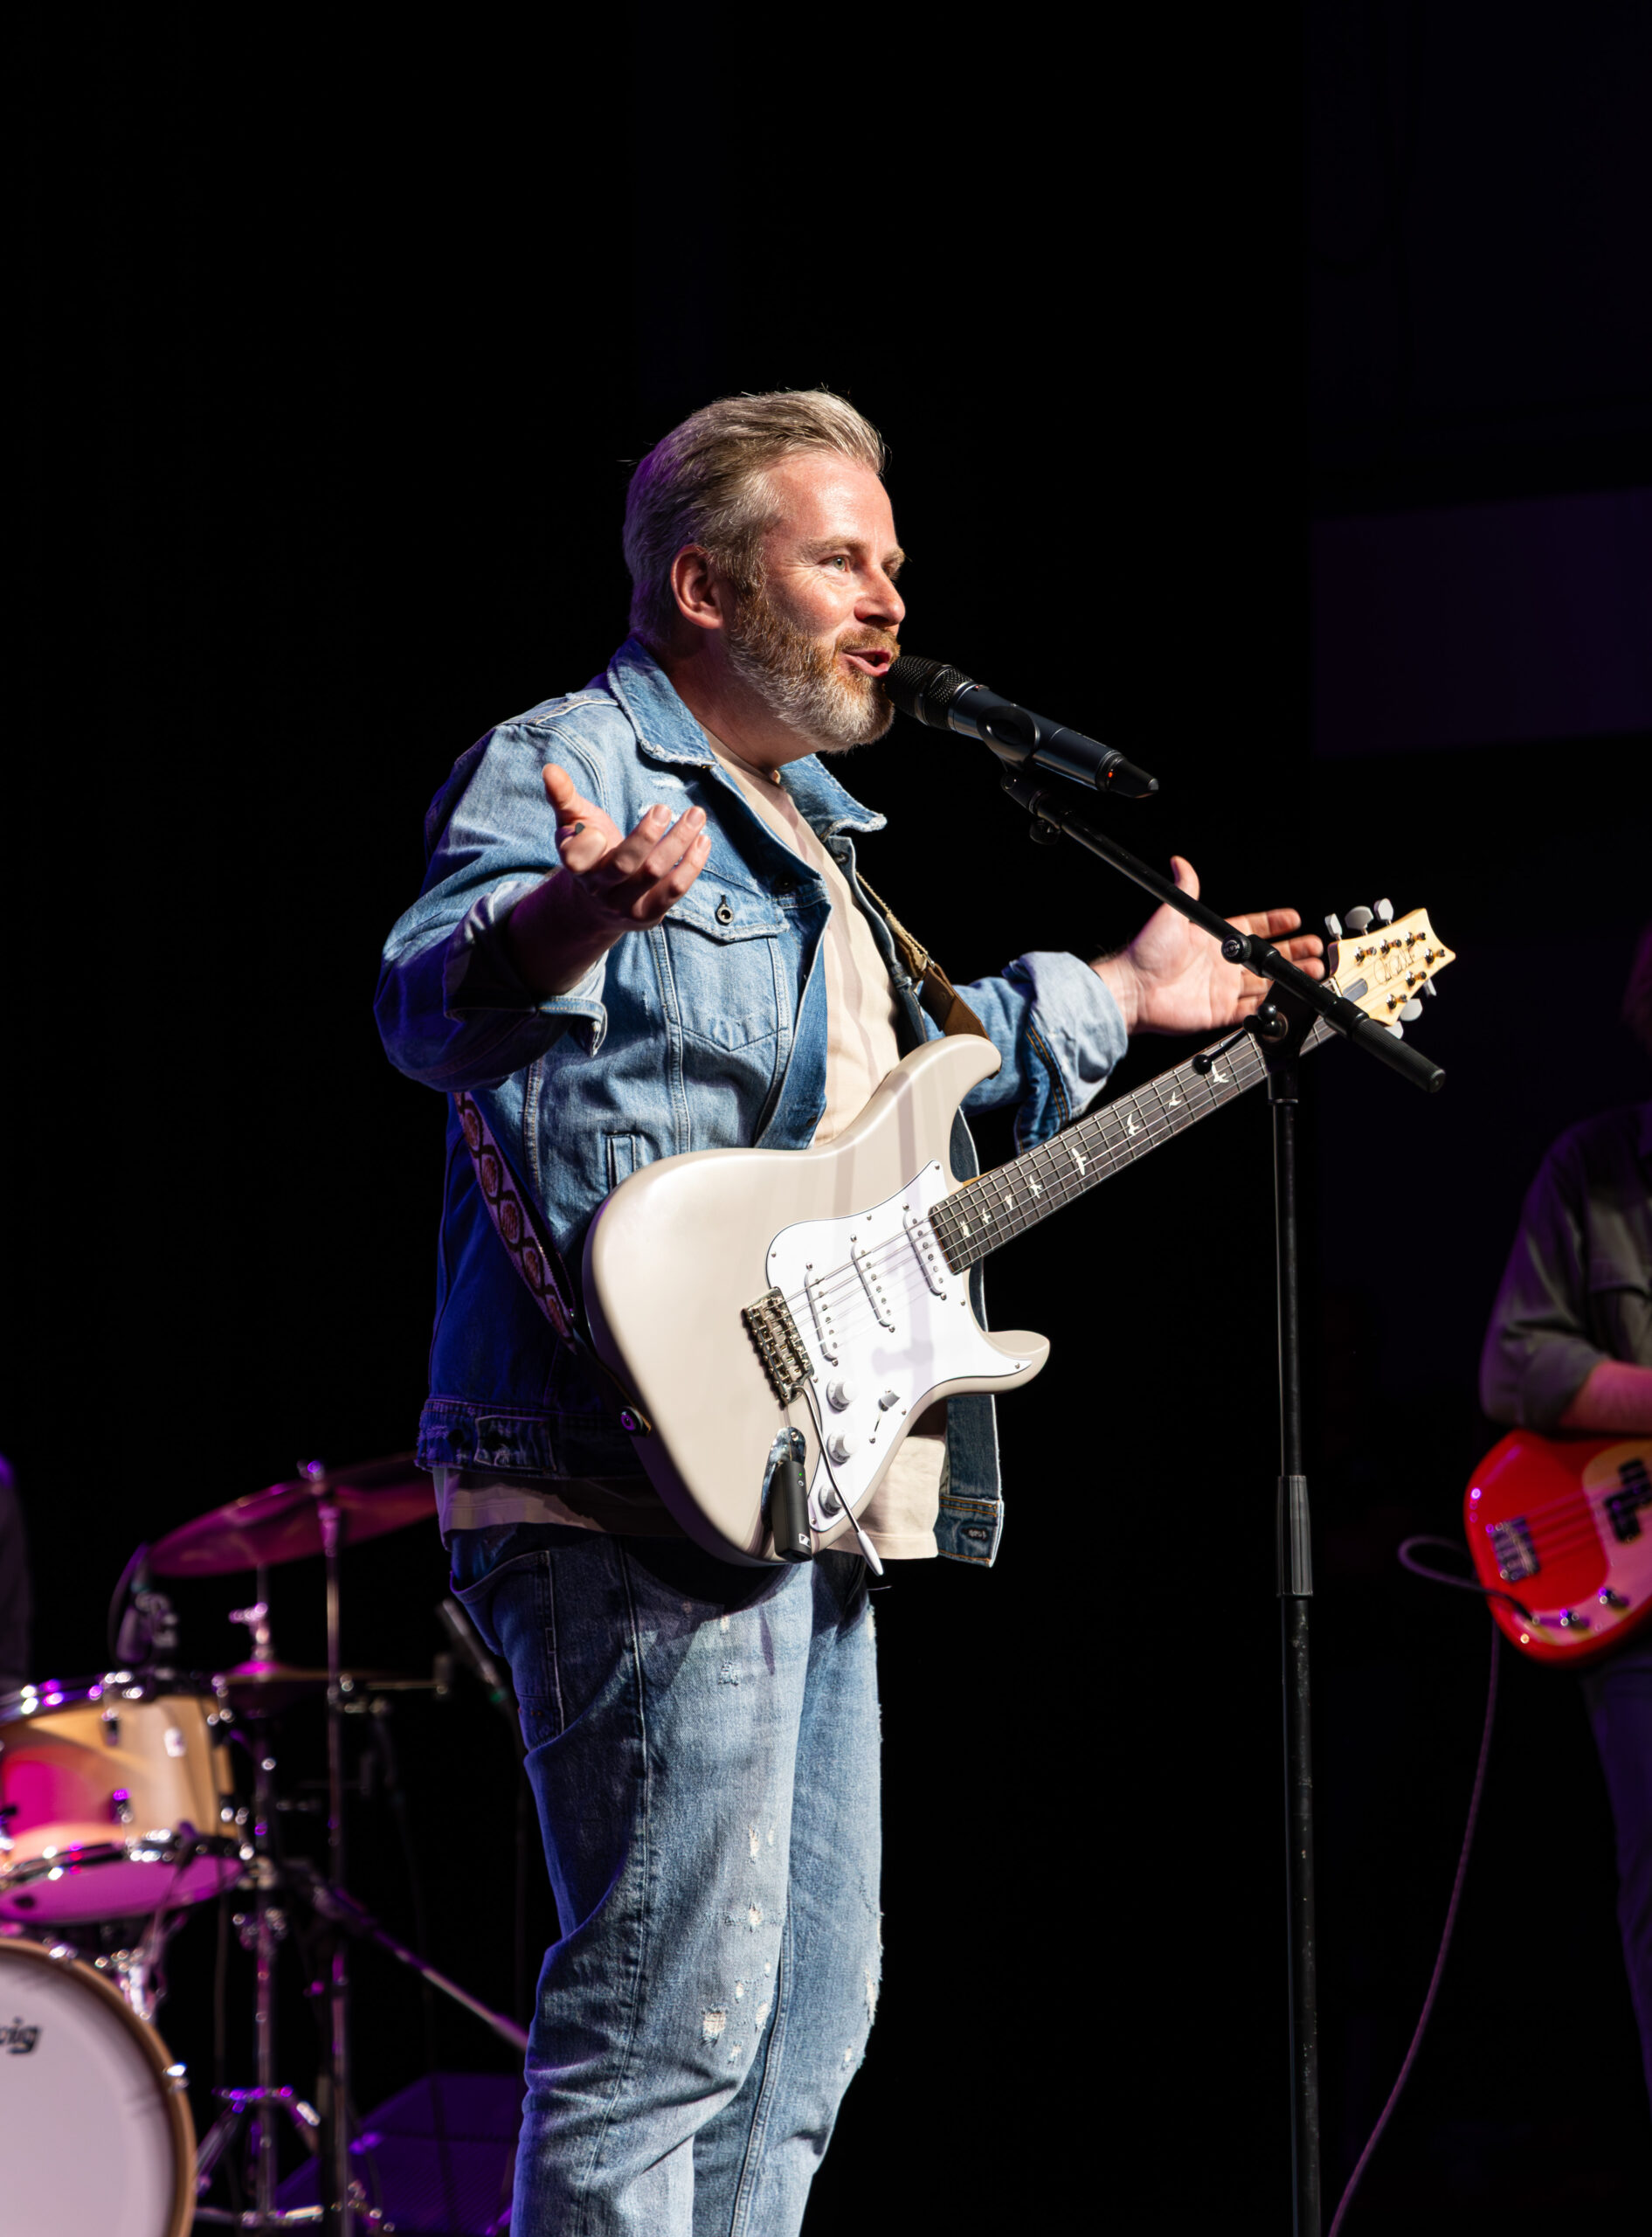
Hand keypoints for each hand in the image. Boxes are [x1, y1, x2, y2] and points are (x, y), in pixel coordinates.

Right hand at [503, 765, 711, 997]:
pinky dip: (692, 864)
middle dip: (645, 836)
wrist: (595, 906)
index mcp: (576, 864)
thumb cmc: (588, 853)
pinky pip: (674, 890)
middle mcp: (599, 888)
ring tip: (696, 814)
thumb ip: (563, 797)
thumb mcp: (572, 824)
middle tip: (664, 808)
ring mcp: (625, 904)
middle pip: (623, 865)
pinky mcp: (648, 913)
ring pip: (654, 873)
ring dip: (678, 842)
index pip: (575, 858)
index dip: (586, 845)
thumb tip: (550, 769)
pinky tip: (703, 840)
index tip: (599, 829)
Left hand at [1093, 856, 1325, 1034]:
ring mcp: (1222, 989)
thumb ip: (1186, 888)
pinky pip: (1252, 1009)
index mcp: (1215, 939)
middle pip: (1266, 957)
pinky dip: (1271, 1004)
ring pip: (1266, 983)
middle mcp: (1222, 964)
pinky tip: (1288, 997)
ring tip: (1314, 969)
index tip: (1294, 919)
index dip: (1275, 924)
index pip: (1253, 928)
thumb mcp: (1171, 913)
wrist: (1132, 990)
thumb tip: (1180, 862)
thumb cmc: (1145, 954)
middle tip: (1315, 947)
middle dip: (1293, 951)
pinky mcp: (1220, 1012)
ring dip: (1290, 976)